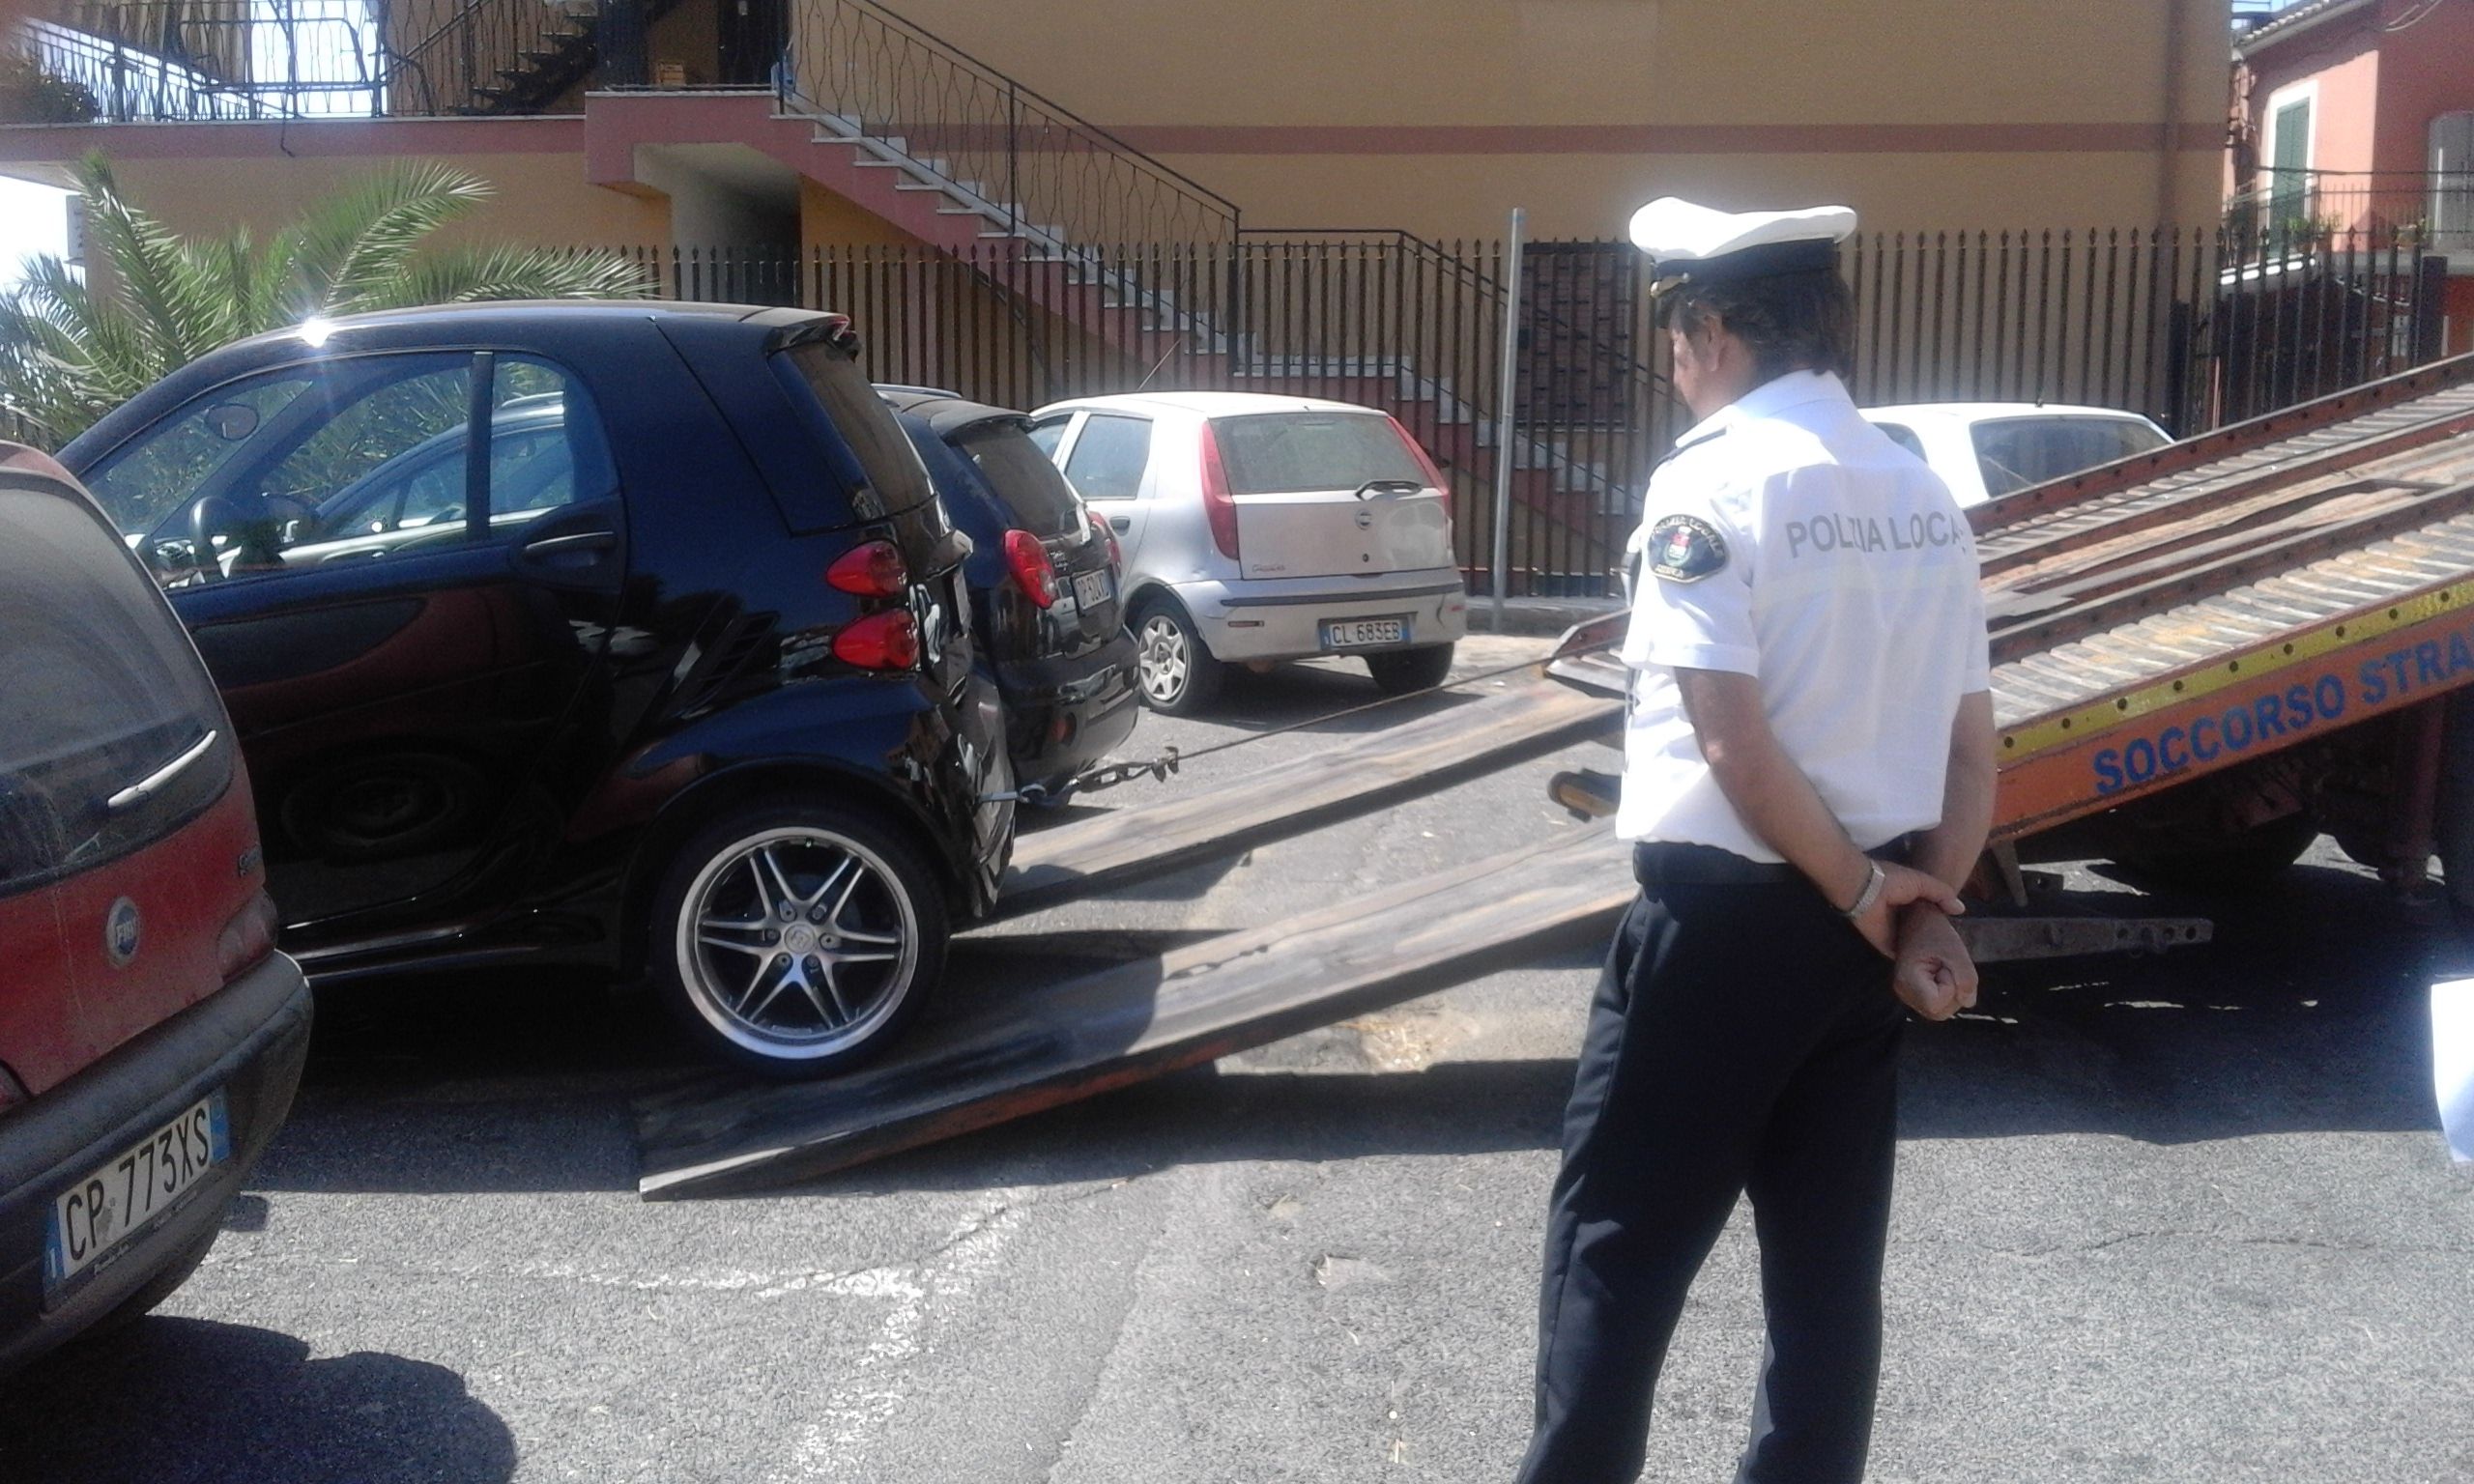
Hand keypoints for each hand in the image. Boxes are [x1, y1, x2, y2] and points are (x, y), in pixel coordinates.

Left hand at [1850, 861, 1965, 956]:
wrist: (1866, 891)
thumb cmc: (1892, 881)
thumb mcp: (1923, 882)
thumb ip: (1942, 894)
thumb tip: (1960, 910)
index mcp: (1910, 902)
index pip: (1928, 914)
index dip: (1941, 922)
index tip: (1957, 932)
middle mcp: (1903, 919)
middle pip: (1921, 932)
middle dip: (1934, 940)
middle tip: (1954, 951)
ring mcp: (1895, 934)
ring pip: (1913, 945)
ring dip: (1924, 952)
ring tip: (1946, 963)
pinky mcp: (1886, 945)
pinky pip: (1901, 955)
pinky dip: (1911, 960)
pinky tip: (1927, 967)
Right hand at [1890, 905, 1976, 1020]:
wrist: (1915, 917)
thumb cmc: (1933, 930)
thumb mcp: (1956, 951)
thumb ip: (1967, 979)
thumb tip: (1969, 1002)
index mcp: (1907, 980)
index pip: (1936, 1004)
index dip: (1949, 987)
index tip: (1944, 965)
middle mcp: (1903, 991)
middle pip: (1939, 1012)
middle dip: (1953, 992)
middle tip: (1945, 966)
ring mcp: (1906, 993)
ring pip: (1940, 1010)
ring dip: (1951, 992)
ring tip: (1942, 967)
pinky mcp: (1913, 992)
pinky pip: (1937, 1003)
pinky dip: (1946, 991)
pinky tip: (1939, 973)